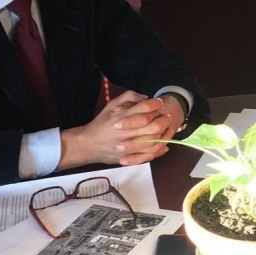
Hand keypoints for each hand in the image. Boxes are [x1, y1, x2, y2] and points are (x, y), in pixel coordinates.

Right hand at [59, 92, 179, 168]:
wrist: (88, 144)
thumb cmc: (102, 123)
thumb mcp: (111, 105)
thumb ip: (128, 97)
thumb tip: (146, 97)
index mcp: (121, 117)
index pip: (143, 109)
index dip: (155, 104)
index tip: (159, 102)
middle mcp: (125, 132)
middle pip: (152, 126)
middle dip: (163, 120)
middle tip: (166, 116)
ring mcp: (127, 146)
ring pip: (152, 142)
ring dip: (163, 135)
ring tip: (167, 129)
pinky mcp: (128, 157)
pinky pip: (148, 155)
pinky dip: (158, 150)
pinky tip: (164, 145)